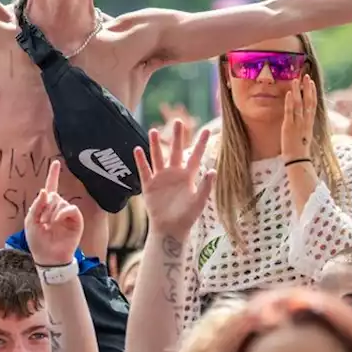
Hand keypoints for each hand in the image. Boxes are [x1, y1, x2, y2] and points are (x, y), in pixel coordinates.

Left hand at [24, 162, 83, 266]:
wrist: (48, 257)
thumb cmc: (37, 241)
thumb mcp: (30, 222)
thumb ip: (36, 205)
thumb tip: (45, 190)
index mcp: (46, 207)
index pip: (51, 187)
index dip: (53, 175)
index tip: (56, 162)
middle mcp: (58, 208)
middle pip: (54, 195)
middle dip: (46, 207)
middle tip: (42, 221)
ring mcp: (67, 214)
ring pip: (61, 202)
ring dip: (52, 213)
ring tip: (49, 225)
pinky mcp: (76, 221)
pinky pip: (71, 209)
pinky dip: (62, 213)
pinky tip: (57, 222)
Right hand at [135, 121, 215, 238]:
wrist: (170, 229)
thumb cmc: (187, 217)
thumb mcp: (199, 202)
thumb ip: (205, 186)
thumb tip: (213, 170)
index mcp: (188, 176)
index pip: (195, 156)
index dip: (201, 144)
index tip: (207, 130)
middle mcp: (174, 173)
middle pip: (175, 151)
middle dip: (177, 137)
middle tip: (178, 121)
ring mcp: (161, 178)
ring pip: (157, 157)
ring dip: (155, 144)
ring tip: (152, 130)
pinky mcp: (149, 185)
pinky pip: (144, 170)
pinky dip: (141, 161)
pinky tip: (137, 149)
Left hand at [281, 76, 318, 160]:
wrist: (298, 161)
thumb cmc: (300, 151)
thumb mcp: (305, 135)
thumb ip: (304, 126)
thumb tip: (304, 120)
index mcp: (310, 123)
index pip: (312, 104)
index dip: (312, 92)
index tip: (311, 83)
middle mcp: (305, 121)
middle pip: (308, 101)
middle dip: (307, 88)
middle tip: (306, 76)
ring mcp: (298, 123)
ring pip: (299, 104)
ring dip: (297, 91)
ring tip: (295, 80)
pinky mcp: (289, 127)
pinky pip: (290, 112)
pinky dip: (290, 102)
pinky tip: (289, 93)